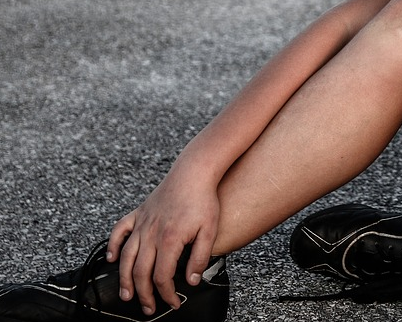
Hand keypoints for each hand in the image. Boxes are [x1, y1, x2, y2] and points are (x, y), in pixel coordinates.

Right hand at [107, 172, 219, 314]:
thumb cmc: (203, 200)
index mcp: (169, 240)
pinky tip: (112, 259)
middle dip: (144, 294)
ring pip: (126, 257)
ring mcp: (142, 223)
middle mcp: (151, 234)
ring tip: (126, 295)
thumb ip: (200, 258)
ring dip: (124, 279)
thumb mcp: (210, 231)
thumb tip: (192, 281)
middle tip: (149, 309)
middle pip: (141, 272)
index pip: (162, 276)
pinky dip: (113, 245)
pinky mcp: (138, 213)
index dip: (167, 294)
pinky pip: (119, 231)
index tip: (174, 303)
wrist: (194, 172)